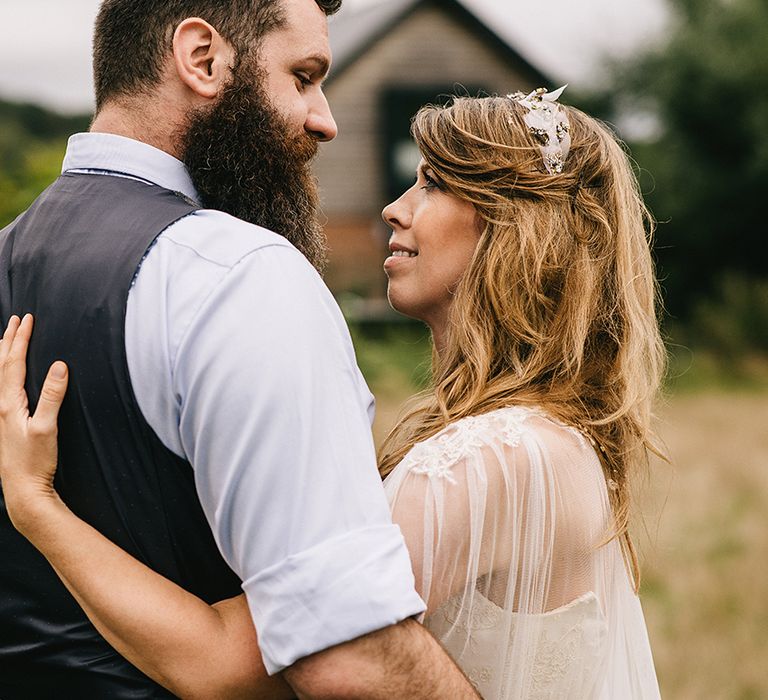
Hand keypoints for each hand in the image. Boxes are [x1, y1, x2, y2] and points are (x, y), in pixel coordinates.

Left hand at [0, 314, 68, 533]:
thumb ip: (52, 395)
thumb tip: (60, 366)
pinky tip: (6, 377)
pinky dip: (1, 373)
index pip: (14, 363)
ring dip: (2, 354)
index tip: (27, 319)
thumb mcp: (47, 427)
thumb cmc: (35, 461)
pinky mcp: (4, 424)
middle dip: (8, 340)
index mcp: (8, 403)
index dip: (21, 339)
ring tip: (4, 339)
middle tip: (15, 319)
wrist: (22, 490)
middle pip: (1, 364)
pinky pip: (0, 388)